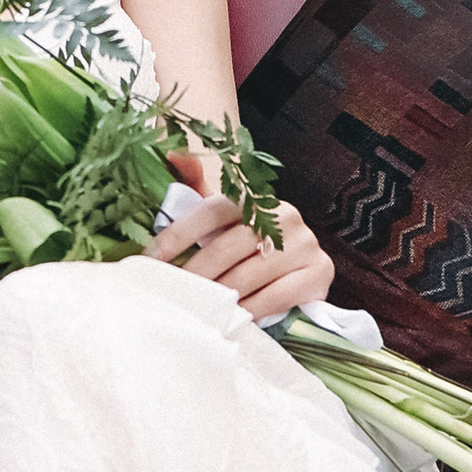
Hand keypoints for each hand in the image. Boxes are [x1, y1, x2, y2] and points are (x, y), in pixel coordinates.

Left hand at [153, 184, 334, 326]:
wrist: (300, 264)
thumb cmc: (249, 241)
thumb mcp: (223, 216)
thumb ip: (195, 186)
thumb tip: (170, 152)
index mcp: (254, 197)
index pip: (210, 212)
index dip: (178, 235)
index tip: (152, 259)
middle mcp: (283, 214)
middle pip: (226, 248)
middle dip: (195, 274)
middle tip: (173, 293)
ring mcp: (304, 243)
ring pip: (249, 275)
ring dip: (220, 296)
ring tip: (198, 309)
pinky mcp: (319, 272)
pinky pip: (278, 296)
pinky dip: (252, 310)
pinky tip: (234, 318)